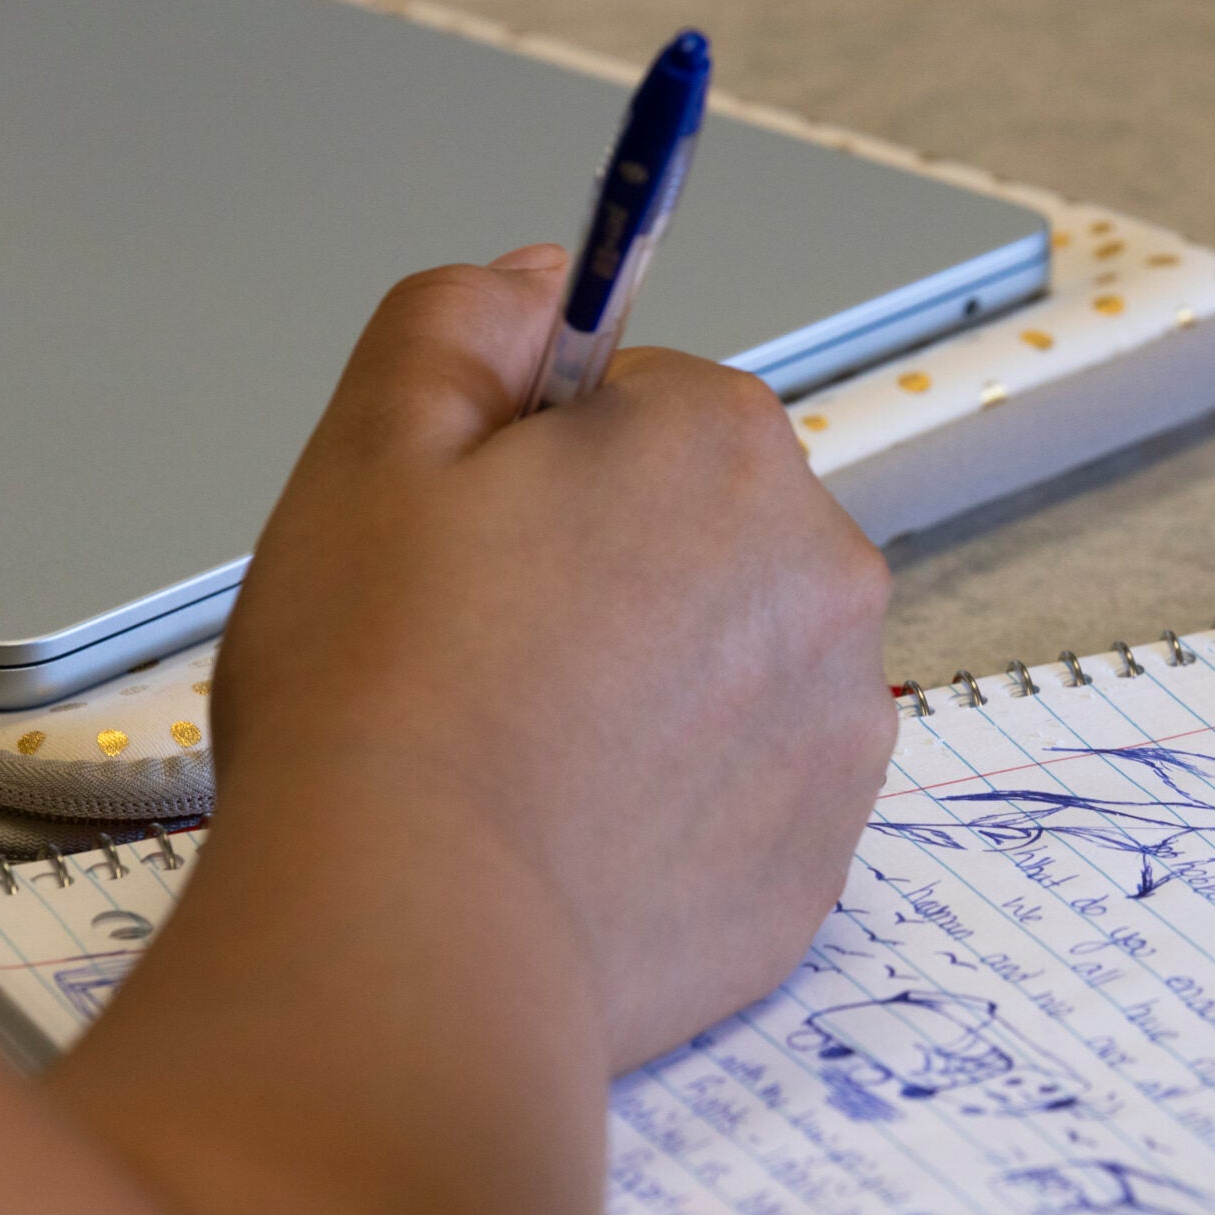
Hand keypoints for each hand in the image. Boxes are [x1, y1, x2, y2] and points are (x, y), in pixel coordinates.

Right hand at [211, 245, 895, 1068]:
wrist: (414, 936)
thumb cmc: (383, 697)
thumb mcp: (373, 442)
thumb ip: (466, 319)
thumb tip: (550, 277)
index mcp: (727, 444)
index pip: (643, 404)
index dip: (537, 463)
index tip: (477, 538)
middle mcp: (825, 569)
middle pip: (707, 530)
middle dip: (613, 568)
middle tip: (489, 652)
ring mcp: (841, 720)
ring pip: (737, 660)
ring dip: (659, 684)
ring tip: (534, 752)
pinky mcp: (827, 849)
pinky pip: (753, 786)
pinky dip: (685, 798)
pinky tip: (584, 830)